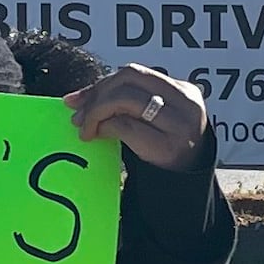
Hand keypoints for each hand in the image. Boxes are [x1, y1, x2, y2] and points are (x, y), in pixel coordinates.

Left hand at [68, 65, 207, 170]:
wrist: (185, 188)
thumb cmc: (163, 153)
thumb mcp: (153, 121)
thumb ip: (127, 104)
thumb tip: (77, 99)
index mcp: (183, 91)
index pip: (134, 74)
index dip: (101, 84)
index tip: (77, 99)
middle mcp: (185, 103)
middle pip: (129, 78)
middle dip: (97, 94)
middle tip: (78, 115)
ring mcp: (179, 124)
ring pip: (125, 98)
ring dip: (96, 111)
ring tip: (85, 129)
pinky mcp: (168, 146)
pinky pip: (125, 125)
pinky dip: (105, 127)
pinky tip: (97, 136)